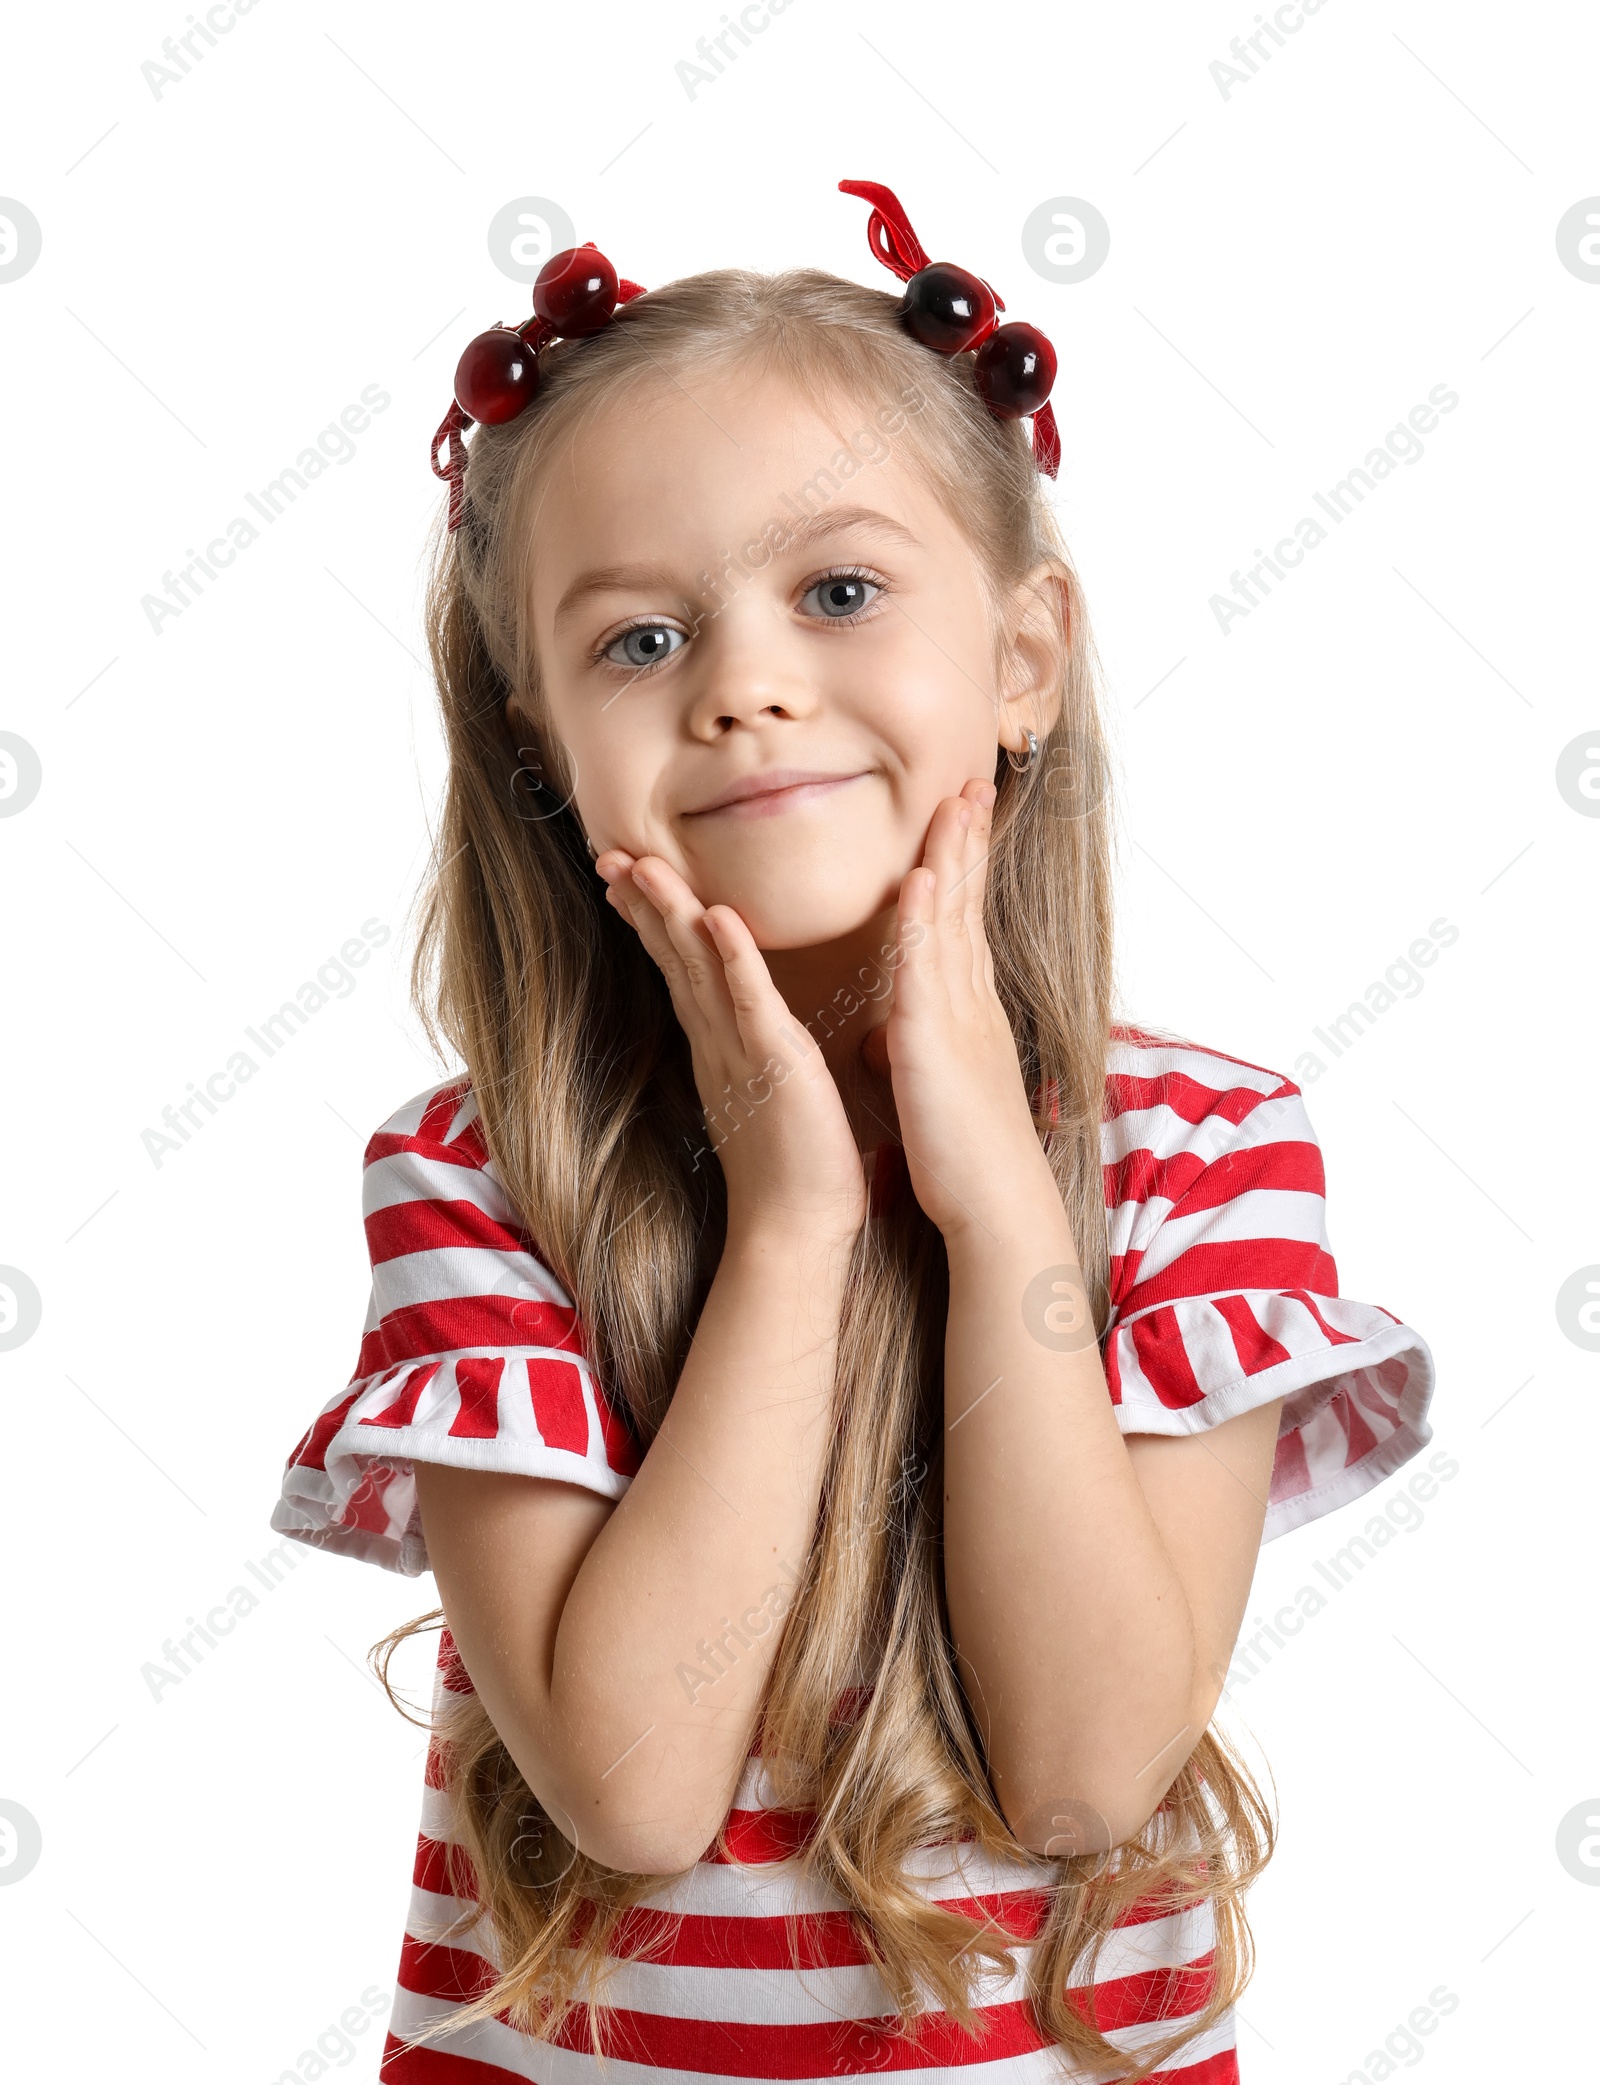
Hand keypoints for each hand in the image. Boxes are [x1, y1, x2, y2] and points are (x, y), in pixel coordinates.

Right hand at [595, 850, 867, 1244]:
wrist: (795, 1229)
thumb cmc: (793, 1168)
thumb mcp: (767, 1095)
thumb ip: (756, 1055)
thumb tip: (755, 1034)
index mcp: (719, 1045)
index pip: (679, 967)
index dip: (652, 918)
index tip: (626, 876)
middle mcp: (719, 1041)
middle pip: (674, 956)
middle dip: (643, 902)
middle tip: (608, 854)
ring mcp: (741, 1050)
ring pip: (698, 968)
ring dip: (672, 912)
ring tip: (644, 865)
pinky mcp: (776, 1063)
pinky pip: (751, 1001)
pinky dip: (733, 957)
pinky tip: (716, 917)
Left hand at [871, 779, 1056, 1242]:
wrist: (993, 1203)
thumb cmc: (962, 1153)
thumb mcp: (933, 1084)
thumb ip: (916, 1046)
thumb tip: (893, 1033)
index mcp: (964, 1010)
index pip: (961, 921)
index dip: (961, 867)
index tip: (961, 818)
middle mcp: (968, 1001)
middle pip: (967, 903)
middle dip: (968, 841)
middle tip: (971, 782)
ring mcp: (957, 1017)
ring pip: (954, 922)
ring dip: (951, 859)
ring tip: (954, 803)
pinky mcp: (936, 1044)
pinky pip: (929, 974)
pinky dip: (925, 925)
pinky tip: (919, 883)